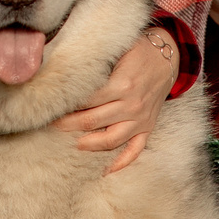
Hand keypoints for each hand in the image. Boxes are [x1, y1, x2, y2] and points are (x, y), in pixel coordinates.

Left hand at [52, 27, 177, 173]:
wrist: (169, 57)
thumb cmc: (139, 50)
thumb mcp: (117, 48)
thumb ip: (95, 61)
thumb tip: (65, 68)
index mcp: (122, 85)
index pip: (87, 101)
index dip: (67, 104)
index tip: (51, 106)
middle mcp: (132, 105)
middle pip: (92, 121)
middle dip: (67, 125)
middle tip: (49, 125)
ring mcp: (141, 119)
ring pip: (110, 140)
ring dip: (87, 144)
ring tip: (69, 144)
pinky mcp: (148, 127)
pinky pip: (135, 150)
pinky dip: (121, 163)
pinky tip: (104, 170)